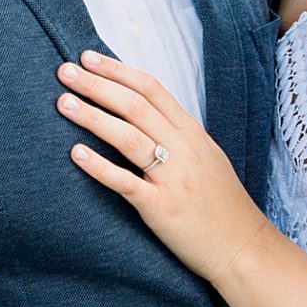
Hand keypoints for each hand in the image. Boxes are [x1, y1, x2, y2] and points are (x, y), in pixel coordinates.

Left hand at [56, 52, 271, 286]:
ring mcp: (173, 178)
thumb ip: (177, 136)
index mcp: (193, 134)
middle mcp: (184, 150)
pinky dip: (99, 166)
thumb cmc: (221, 206)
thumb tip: (142, 114)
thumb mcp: (207, 158)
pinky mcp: (161, 208)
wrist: (243, 249)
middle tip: (65, 71)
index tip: (89, 57)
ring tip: (63, 102)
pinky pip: (125, 182)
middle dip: (97, 85)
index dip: (118, 70)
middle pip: (135, 106)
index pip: (152, 89)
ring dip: (92, 117)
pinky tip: (75, 153)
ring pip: (128, 137)